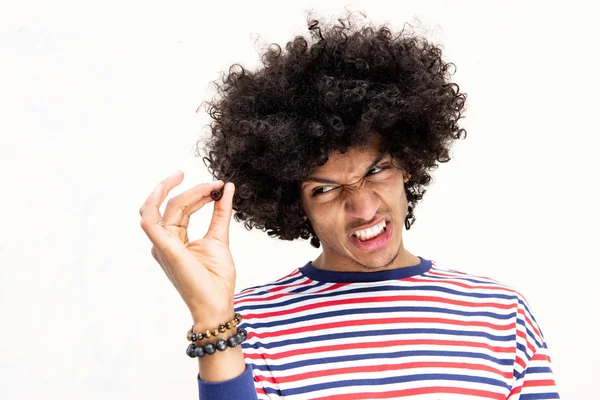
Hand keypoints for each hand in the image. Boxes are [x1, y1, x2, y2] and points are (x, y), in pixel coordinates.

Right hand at [139, 171, 236, 324]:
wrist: (217, 304)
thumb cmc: (216, 279)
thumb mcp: (220, 237)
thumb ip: (221, 212)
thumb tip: (226, 188)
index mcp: (174, 240)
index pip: (181, 208)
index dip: (198, 193)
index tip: (219, 186)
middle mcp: (164, 241)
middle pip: (173, 205)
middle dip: (196, 191)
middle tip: (217, 185)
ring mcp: (161, 245)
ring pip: (166, 207)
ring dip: (187, 192)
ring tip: (209, 186)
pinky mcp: (163, 249)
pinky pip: (149, 220)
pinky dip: (156, 200)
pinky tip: (173, 185)